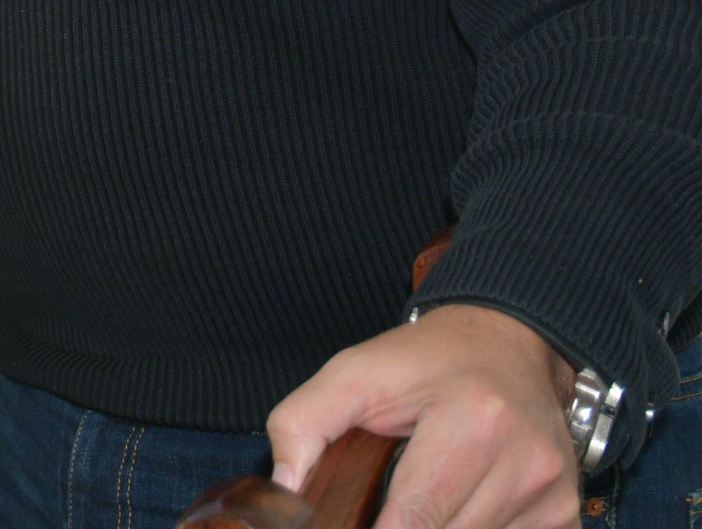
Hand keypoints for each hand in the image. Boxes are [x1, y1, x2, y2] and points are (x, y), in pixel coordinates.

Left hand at [267, 304, 578, 528]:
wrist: (506, 343)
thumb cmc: (426, 361)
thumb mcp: (353, 372)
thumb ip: (303, 423)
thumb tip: (285, 487)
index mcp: (473, 421)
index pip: (416, 518)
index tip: (352, 526)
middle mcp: (525, 460)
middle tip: (377, 505)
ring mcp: (552, 491)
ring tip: (416, 497)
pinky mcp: (566, 512)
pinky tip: (455, 507)